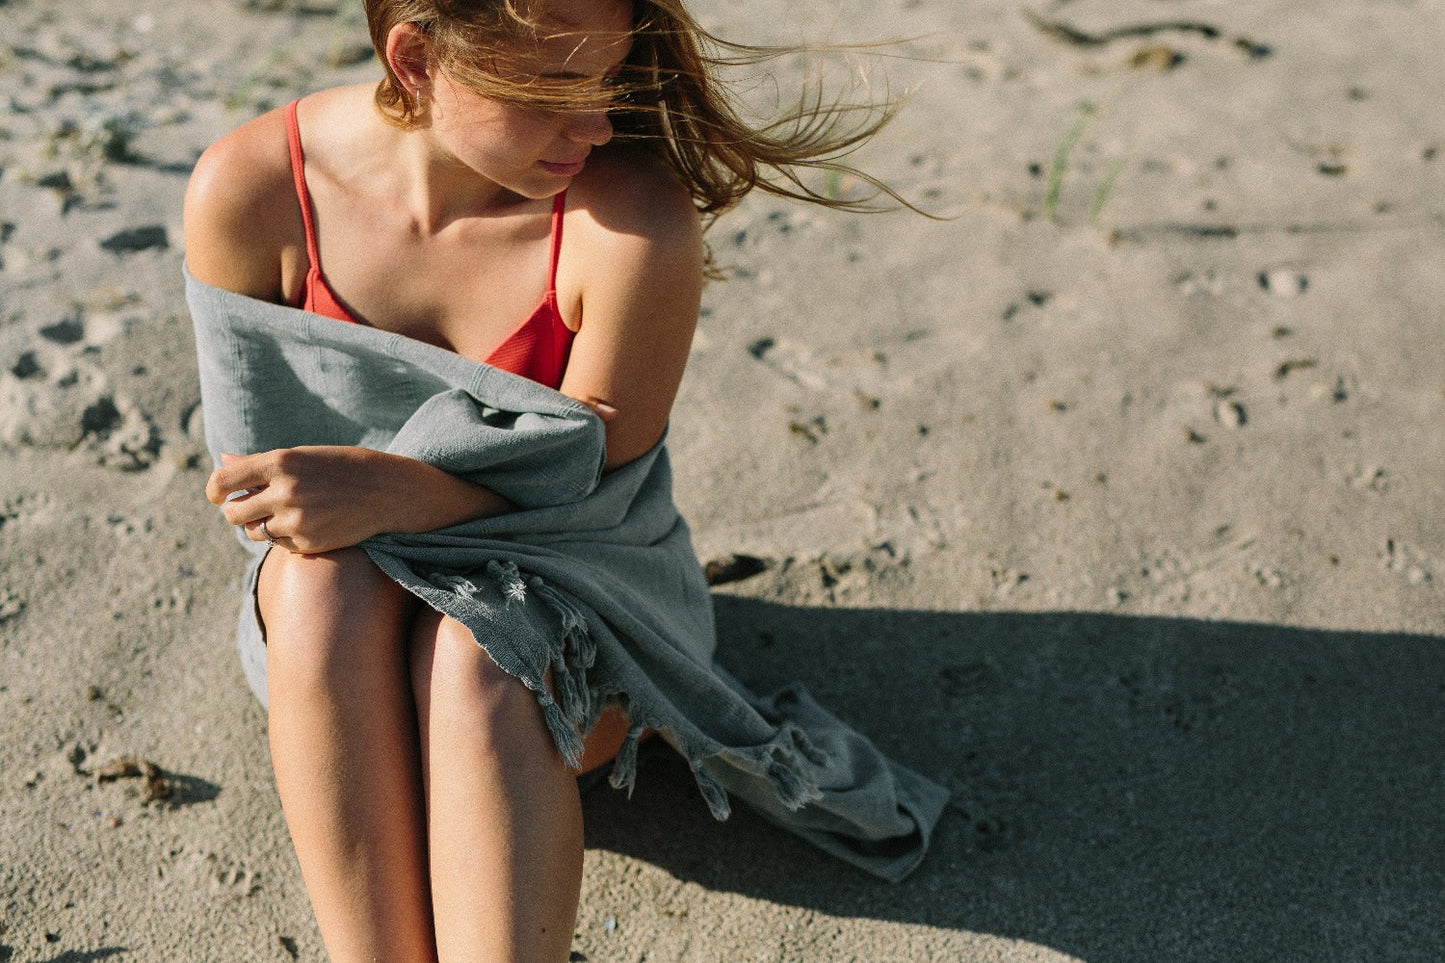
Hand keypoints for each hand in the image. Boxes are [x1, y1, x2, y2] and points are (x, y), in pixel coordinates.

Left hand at [206, 447, 409, 554]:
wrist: (387, 491)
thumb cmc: (341, 467)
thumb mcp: (302, 456)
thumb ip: (259, 462)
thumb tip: (223, 459)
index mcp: (280, 463)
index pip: (223, 481)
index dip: (214, 491)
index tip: (217, 495)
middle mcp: (284, 492)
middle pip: (232, 513)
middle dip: (236, 511)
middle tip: (251, 507)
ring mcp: (296, 521)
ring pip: (253, 532)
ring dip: (260, 525)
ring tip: (285, 512)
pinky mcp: (307, 544)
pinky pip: (277, 544)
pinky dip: (284, 536)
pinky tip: (307, 522)